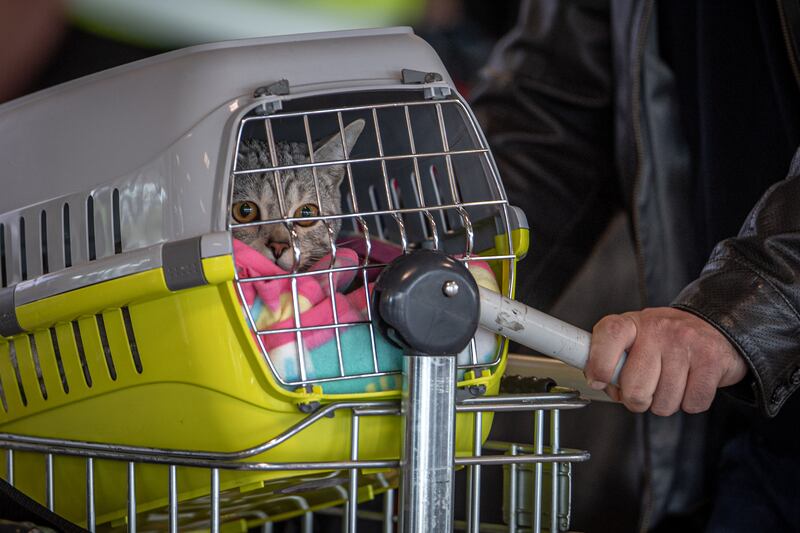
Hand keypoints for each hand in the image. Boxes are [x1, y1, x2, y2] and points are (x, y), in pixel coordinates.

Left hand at [585, 307, 747, 414]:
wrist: (712, 327)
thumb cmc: (663, 341)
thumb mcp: (632, 341)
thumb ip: (612, 362)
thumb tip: (601, 385)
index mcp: (631, 324)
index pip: (609, 335)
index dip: (599, 364)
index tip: (597, 381)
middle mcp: (658, 329)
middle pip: (635, 389)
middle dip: (637, 400)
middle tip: (644, 390)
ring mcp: (686, 343)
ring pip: (664, 403)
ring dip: (664, 403)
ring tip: (670, 382)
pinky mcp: (711, 360)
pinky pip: (692, 404)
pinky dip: (689, 403)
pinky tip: (689, 384)